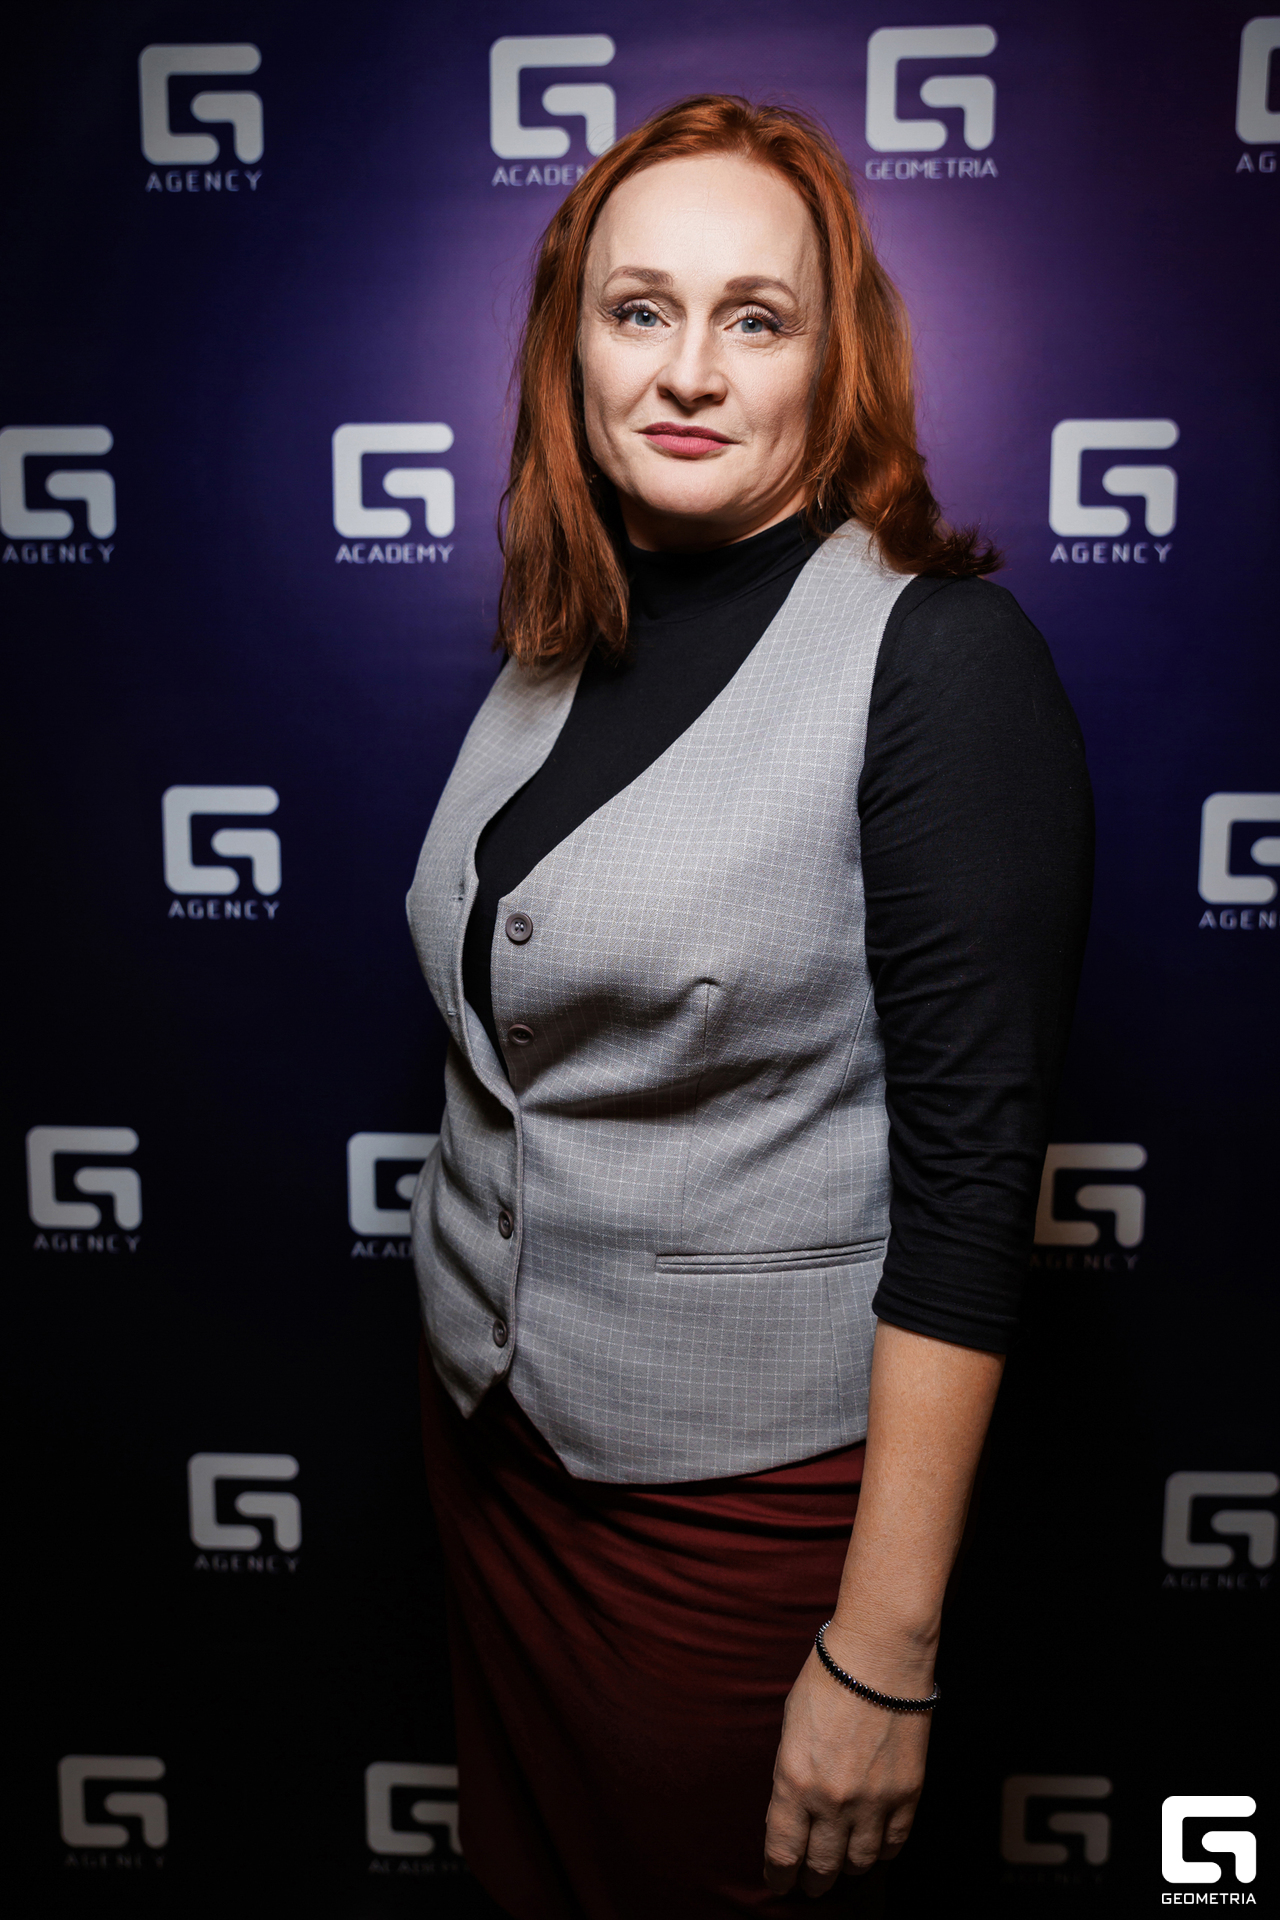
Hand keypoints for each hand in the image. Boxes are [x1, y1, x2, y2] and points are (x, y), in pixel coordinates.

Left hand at [763, 1630, 931, 1897]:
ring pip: (859, 1863)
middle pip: (821, 1866)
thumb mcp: (790, 1729)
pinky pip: (895, 1844)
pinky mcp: (906, 1795)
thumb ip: (790, 1776)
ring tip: (841, 1868)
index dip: (779, 1876)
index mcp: (794, 1782)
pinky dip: (883, 1852)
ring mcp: (873, 1802)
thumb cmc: (828, 1680)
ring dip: (847, 1869)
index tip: (778, 1882)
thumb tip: (794, 1813)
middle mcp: (832, 1802)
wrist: (879, 1656)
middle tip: (809, 1884)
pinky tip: (875, 1848)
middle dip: (812, 1881)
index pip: (783, 1853)